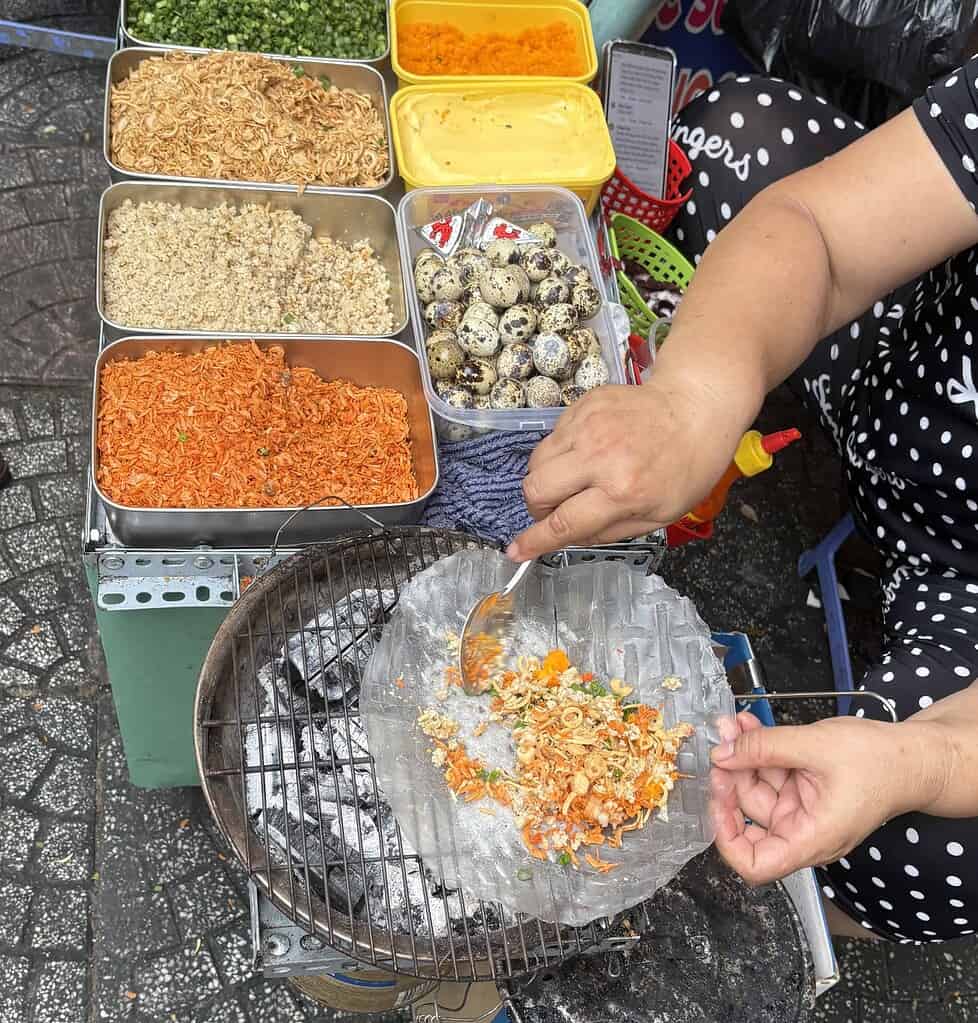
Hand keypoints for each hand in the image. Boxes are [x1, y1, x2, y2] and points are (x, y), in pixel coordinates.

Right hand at [508, 369, 749, 560]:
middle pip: (536, 489)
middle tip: (555, 510)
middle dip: (537, 508)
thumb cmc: (685, 467)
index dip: (534, 541)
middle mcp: (600, 457)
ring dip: (545, 479)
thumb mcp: (658, 515)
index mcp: (622, 491)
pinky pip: (552, 437)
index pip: (563, 523)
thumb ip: (608, 531)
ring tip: (572, 480)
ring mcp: (589, 426)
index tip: (516, 551)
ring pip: (536, 462)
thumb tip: (565, 537)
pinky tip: (587, 452)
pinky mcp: (584, 404)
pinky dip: (560, 452)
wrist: (696, 407)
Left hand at [710, 712, 939, 884]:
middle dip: (730, 778)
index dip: (727, 840)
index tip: (714, 803)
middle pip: (749, 815)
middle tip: (722, 746)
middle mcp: (803, 830)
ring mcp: (801, 809)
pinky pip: (769, 773)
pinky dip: (756, 750)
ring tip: (735, 725)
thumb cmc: (881, 763)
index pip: (755, 865)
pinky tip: (747, 727)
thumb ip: (764, 748)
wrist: (912, 756)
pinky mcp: (801, 790)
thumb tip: (722, 753)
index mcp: (811, 838)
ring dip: (741, 754)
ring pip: (755, 787)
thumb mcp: (815, 746)